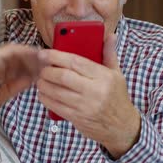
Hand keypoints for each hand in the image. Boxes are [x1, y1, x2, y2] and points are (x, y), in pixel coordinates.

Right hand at [0, 44, 40, 116]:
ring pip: (17, 53)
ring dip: (32, 55)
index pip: (16, 68)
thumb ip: (15, 86)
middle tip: (49, 64)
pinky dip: (25, 51)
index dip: (31, 69)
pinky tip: (35, 55)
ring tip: (45, 59)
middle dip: (34, 61)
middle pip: (19, 59)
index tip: (44, 72)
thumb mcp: (1, 95)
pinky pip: (12, 50)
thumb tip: (31, 80)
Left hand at [37, 34, 141, 158]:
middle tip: (42, 67)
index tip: (44, 53)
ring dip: (43, 84)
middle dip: (47, 70)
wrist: (121, 127)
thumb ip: (109, 54)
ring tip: (41, 79)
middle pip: (63, 76)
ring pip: (56, 92)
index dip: (56, 56)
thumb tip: (110, 35)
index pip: (76, 62)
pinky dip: (45, 98)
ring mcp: (85, 106)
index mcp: (104, 77)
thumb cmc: (117, 97)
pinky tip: (44, 93)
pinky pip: (55, 106)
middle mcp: (94, 91)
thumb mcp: (117, 74)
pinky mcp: (77, 118)